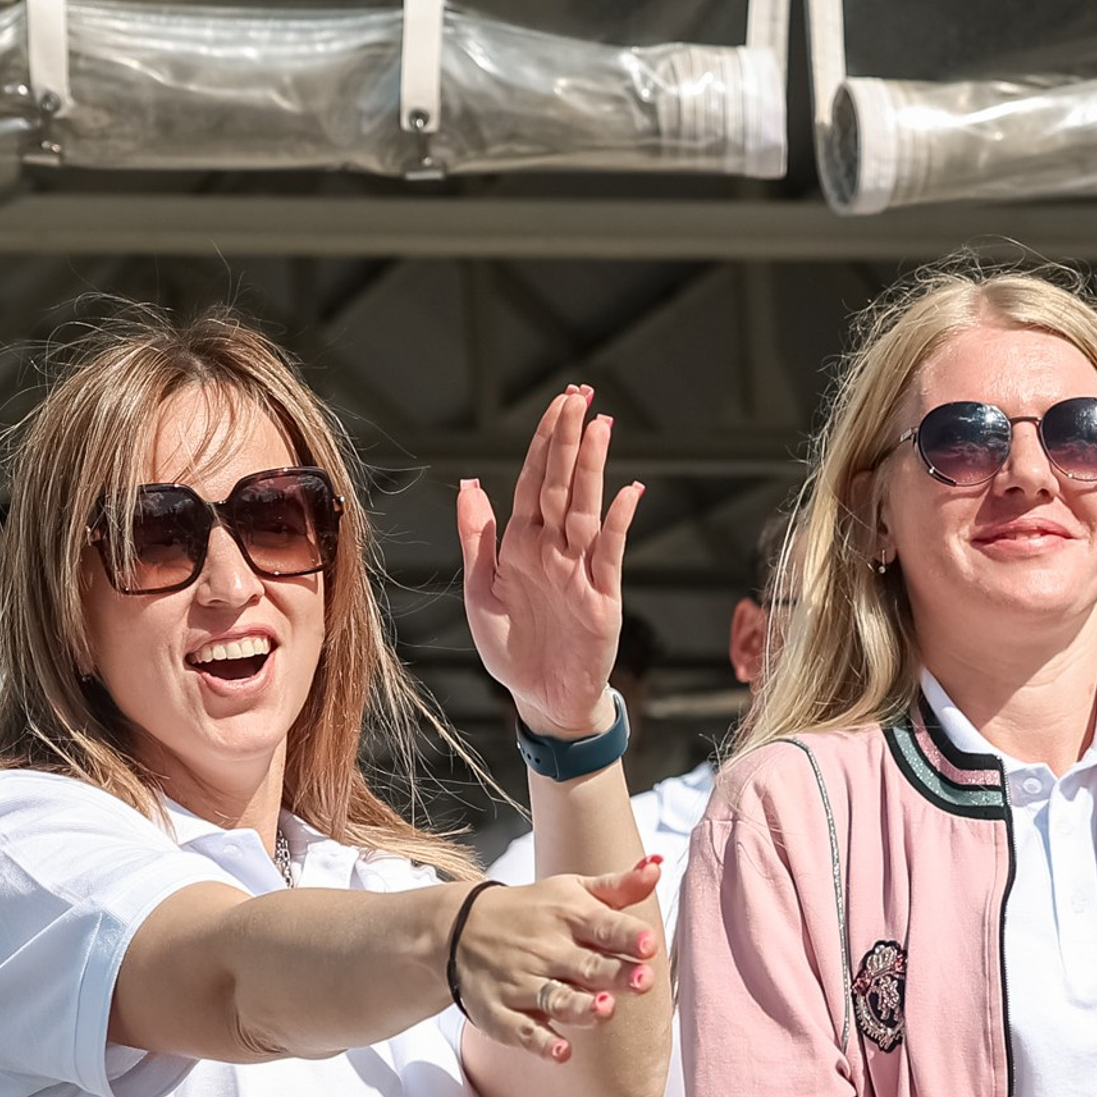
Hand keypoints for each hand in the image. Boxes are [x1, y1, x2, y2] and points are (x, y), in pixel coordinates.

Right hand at [453, 858, 662, 1063]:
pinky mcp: (500, 1013)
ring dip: (580, 1006)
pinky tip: (561, 1052)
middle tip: (643, 981)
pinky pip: (521, 1031)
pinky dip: (540, 1043)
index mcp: (569, 917)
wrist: (458, 928)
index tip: (649, 943)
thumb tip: (658, 867)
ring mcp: (521, 983)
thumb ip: (618, 887)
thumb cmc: (531, 912)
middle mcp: (546, 950)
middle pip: (587, 967)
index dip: (628, 935)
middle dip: (615, 974)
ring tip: (603, 1009)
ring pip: (555, 998)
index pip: (604, 926)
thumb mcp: (572, 890)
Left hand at [457, 387, 642, 742]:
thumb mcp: (481, 592)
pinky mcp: (602, 600)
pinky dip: (617, 525)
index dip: (545, 442)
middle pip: (563, 485)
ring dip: (593, 470)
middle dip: (570, 440)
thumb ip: (477, 538)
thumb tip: (470, 484)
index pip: (536, 481)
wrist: (540, 701)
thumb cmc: (511, 649)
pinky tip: (626, 494)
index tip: (559, 403)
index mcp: (522, 544)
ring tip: (601, 427)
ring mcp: (580, 572)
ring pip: (587, 510)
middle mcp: (554, 550)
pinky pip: (610, 556)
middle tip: (581, 395)